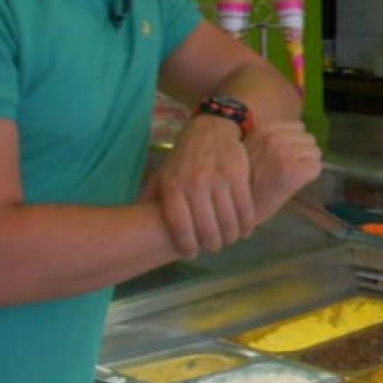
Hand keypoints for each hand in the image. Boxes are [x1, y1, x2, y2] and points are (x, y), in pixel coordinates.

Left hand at [143, 113, 254, 256]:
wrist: (210, 128)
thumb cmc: (184, 157)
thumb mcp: (163, 175)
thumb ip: (151, 199)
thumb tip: (136, 225)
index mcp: (173, 187)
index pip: (180, 228)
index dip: (187, 246)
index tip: (192, 253)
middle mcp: (194, 184)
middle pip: (207, 230)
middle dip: (211, 245)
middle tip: (213, 247)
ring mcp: (218, 179)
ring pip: (228, 222)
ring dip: (230, 237)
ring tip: (228, 240)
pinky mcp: (238, 175)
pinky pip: (245, 209)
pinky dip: (247, 225)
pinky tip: (244, 230)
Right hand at [245, 120, 322, 224]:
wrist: (236, 207)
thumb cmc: (245, 180)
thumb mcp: (253, 147)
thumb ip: (272, 139)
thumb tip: (301, 136)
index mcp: (264, 129)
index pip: (299, 126)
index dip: (296, 141)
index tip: (286, 155)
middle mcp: (274, 138)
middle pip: (309, 139)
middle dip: (304, 153)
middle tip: (290, 168)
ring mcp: (284, 154)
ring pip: (315, 152)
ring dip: (307, 164)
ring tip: (291, 176)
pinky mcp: (293, 171)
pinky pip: (316, 167)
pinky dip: (310, 176)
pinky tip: (294, 184)